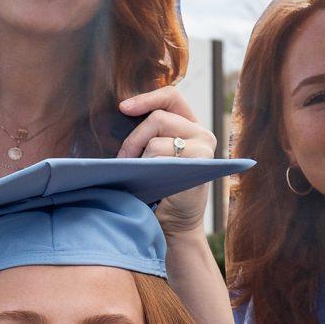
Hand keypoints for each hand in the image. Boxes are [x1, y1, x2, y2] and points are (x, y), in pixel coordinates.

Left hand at [116, 86, 219, 235]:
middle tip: (122, 160)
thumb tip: (120, 115)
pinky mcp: (201, 159)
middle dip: (133, 138)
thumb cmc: (157, 192)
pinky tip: (147, 179)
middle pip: (158, 117)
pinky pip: (161, 152)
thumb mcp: (152, 158)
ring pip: (157, 137)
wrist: (173, 226)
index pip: (170, 97)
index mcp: (189, 126)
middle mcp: (201, 132)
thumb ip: (148, 137)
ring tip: (135, 175)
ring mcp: (204, 145)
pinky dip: (148, 165)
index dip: (146, 98)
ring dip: (139, 156)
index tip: (123, 108)